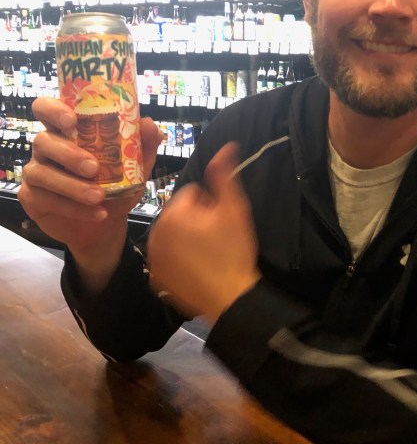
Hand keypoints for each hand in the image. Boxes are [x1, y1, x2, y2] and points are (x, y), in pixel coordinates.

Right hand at [19, 98, 161, 283]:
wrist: (107, 225)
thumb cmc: (116, 185)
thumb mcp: (136, 166)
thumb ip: (143, 144)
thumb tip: (149, 124)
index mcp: (66, 131)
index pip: (46, 109)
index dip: (53, 110)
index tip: (72, 120)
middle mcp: (46, 148)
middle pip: (43, 140)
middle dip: (69, 154)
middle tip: (94, 168)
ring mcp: (35, 172)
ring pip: (42, 173)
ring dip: (72, 186)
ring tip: (99, 197)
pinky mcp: (31, 197)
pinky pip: (45, 199)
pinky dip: (73, 207)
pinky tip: (97, 213)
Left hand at [147, 142, 260, 324]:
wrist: (230, 297)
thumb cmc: (234, 250)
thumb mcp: (235, 208)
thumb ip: (224, 175)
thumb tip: (226, 146)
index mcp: (174, 211)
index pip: (191, 193)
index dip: (210, 205)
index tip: (219, 222)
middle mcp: (155, 231)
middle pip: (178, 212)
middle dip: (194, 220)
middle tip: (214, 237)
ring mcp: (153, 255)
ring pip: (171, 234)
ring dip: (185, 238)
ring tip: (206, 253)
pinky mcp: (155, 276)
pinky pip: (165, 256)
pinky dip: (177, 259)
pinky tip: (195, 268)